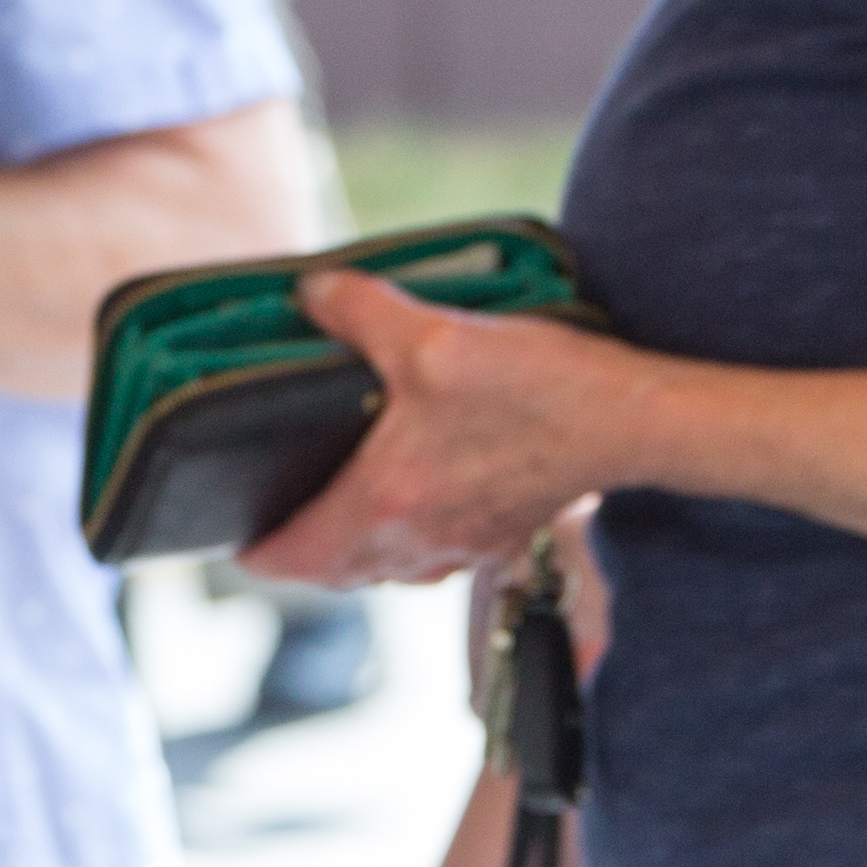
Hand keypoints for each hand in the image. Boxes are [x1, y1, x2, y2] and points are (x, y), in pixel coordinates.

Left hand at [243, 273, 635, 586]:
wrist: (631, 422)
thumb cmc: (535, 388)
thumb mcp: (430, 335)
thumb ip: (357, 311)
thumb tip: (308, 294)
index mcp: (384, 505)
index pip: (296, 558)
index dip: (257, 552)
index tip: (235, 543)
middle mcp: (420, 542)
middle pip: (339, 573)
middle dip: (303, 554)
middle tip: (279, 521)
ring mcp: (466, 546)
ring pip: (388, 570)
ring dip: (356, 551)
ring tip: (339, 511)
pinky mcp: (503, 536)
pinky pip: (435, 555)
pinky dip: (408, 538)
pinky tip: (419, 494)